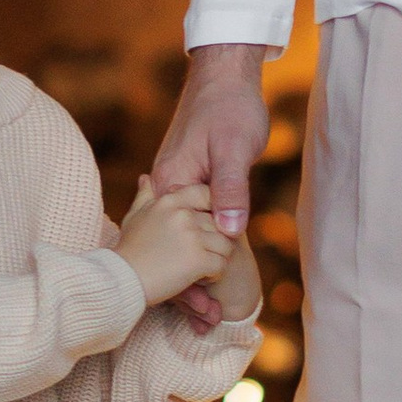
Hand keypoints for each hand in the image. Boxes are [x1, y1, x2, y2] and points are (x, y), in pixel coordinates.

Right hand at [117, 174, 237, 309]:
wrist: (122, 280)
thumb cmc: (128, 250)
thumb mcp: (134, 217)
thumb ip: (144, 196)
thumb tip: (145, 178)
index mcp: (170, 202)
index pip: (206, 193)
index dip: (213, 209)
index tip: (208, 227)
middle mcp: (183, 215)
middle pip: (219, 222)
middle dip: (215, 240)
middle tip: (204, 253)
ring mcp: (191, 237)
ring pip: (225, 244)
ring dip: (218, 257)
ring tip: (204, 266)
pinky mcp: (197, 260)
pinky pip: (222, 264)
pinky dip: (215, 274)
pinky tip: (202, 278)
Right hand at [149, 44, 269, 330]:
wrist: (223, 75)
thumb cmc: (229, 108)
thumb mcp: (234, 149)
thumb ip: (231, 189)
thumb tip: (229, 231)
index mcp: (172, 185)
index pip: (174, 247)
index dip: (188, 285)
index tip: (204, 315)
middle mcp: (167, 192)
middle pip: (172, 253)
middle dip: (188, 293)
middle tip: (208, 326)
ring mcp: (174, 191)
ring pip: (180, 245)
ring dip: (193, 280)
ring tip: (207, 316)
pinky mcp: (187, 187)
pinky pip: (188, 230)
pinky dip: (198, 255)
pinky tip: (207, 278)